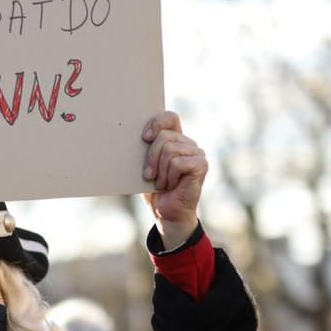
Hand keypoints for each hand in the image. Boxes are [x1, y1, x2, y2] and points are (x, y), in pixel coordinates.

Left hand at [140, 111, 205, 248]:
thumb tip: (129, 137)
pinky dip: (169, 177)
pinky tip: (172, 186)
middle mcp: (188, 143)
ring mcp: (197, 153)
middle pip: (164, 136)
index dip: (156, 123)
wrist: (166, 213)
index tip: (144, 138)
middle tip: (148, 175)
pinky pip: (178, 163)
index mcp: (175, 139)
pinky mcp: (201, 165)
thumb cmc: (154, 189)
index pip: (170, 117)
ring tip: (162, 183)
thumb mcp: (145, 166)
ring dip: (160, 171)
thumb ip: (144, 149)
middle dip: (151, 157)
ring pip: (170, 149)